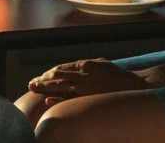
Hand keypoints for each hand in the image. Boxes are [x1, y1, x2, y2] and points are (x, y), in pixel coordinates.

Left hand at [28, 58, 149, 106]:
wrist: (133, 87)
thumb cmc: (117, 75)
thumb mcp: (101, 63)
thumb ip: (87, 64)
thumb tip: (75, 67)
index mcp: (86, 64)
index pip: (62, 68)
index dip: (48, 73)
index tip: (39, 78)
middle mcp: (84, 75)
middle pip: (58, 77)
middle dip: (43, 81)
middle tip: (31, 84)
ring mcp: (86, 87)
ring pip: (61, 88)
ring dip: (46, 89)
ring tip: (34, 91)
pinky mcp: (90, 98)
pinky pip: (71, 100)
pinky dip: (58, 100)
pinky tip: (48, 101)